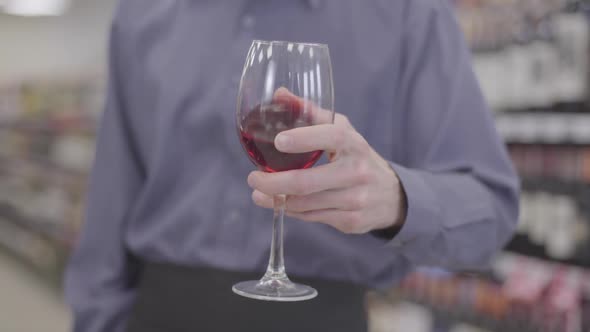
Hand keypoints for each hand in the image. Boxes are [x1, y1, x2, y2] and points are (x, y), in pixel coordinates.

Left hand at [247, 104, 406, 234]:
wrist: (391, 195)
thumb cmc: (357, 157)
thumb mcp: (342, 131)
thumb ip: (311, 113)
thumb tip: (279, 94)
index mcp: (354, 144)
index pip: (331, 137)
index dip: (303, 139)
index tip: (278, 141)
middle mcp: (356, 172)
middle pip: (307, 182)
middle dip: (273, 183)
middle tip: (253, 178)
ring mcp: (355, 199)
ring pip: (305, 204)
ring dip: (276, 200)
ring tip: (259, 194)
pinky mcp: (350, 221)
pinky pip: (312, 217)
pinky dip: (291, 211)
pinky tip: (280, 204)